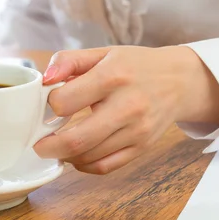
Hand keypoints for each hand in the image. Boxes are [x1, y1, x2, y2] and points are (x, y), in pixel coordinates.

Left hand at [33, 45, 218, 173]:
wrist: (180, 81)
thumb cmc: (137, 65)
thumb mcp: (104, 52)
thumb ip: (69, 60)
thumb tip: (44, 78)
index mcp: (113, 76)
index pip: (65, 101)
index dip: (50, 104)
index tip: (50, 104)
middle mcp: (127, 105)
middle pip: (77, 140)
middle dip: (49, 146)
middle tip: (39, 145)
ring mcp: (137, 130)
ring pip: (89, 157)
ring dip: (66, 156)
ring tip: (59, 146)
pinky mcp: (142, 147)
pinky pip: (106, 166)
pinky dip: (85, 166)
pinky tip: (78, 156)